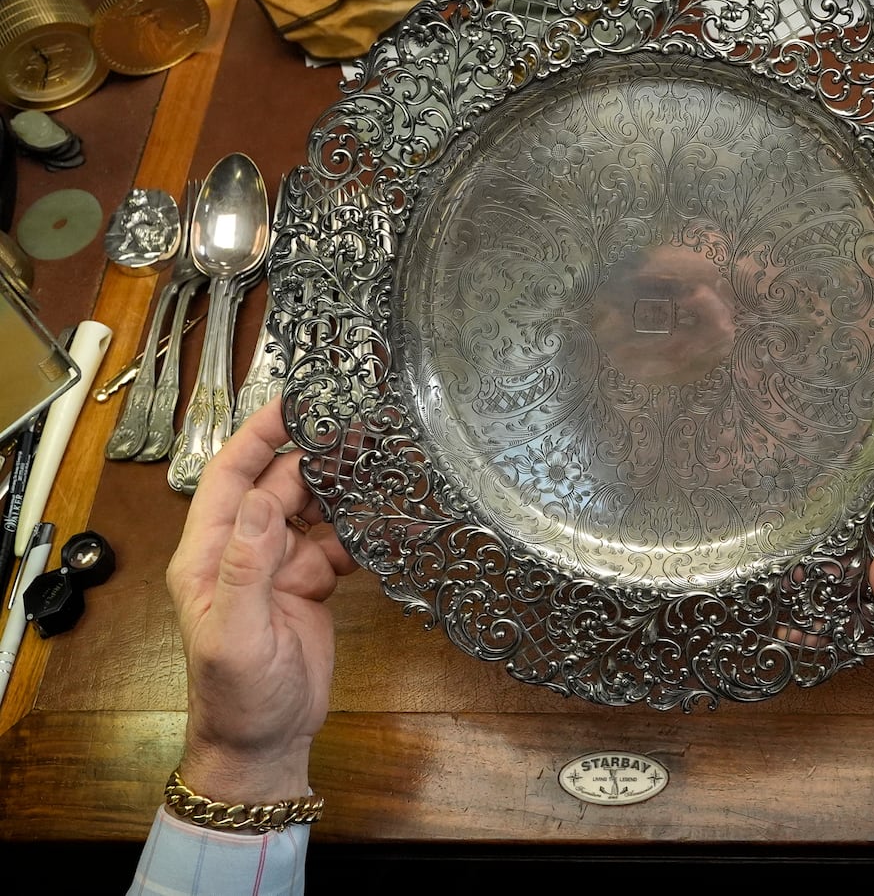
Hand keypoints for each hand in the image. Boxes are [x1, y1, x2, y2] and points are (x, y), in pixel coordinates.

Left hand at [165, 397, 357, 803]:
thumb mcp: (236, 634)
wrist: (264, 745)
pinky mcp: (310, 584)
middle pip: (278, 485)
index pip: (230, 478)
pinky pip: (337, 543)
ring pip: (311, 509)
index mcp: (210, 555)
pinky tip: (389, 518)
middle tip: (360, 427)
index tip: (294, 403)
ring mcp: (278, 567)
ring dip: (342, 487)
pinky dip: (362, 529)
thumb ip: (245, 568)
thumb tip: (260, 502)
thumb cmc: (237, 697)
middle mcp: (242, 552)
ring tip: (381, 462)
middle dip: (315, 454)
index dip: (259, 436)